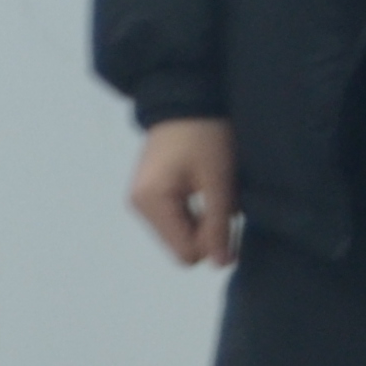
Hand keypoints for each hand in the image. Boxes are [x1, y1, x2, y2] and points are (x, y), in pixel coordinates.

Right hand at [130, 117, 239, 268]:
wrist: (185, 100)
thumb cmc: (206, 136)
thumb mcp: (219, 180)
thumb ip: (218, 225)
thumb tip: (220, 265)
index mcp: (151, 203)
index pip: (185, 252)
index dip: (212, 241)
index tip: (228, 214)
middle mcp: (137, 206)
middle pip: (179, 246)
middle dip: (206, 231)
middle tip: (223, 199)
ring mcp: (139, 200)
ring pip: (178, 234)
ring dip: (201, 220)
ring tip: (213, 190)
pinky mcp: (146, 193)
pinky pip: (173, 219)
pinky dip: (193, 211)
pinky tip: (201, 188)